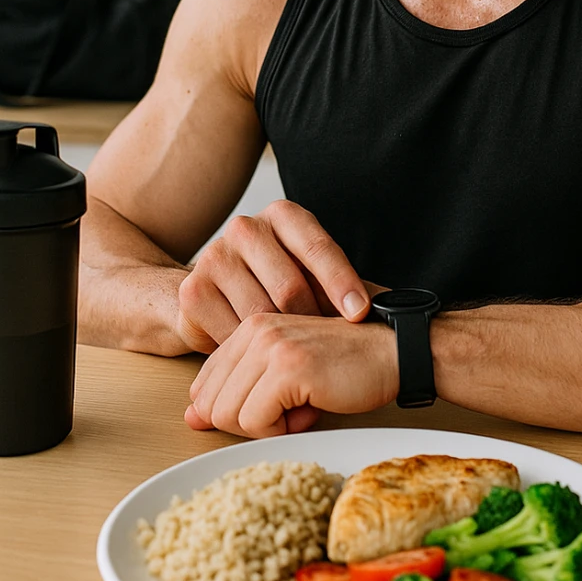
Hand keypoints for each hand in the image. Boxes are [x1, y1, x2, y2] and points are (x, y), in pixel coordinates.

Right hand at [176, 199, 376, 353]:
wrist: (214, 295)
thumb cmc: (277, 286)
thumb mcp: (311, 275)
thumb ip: (340, 284)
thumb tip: (387, 307)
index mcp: (283, 216)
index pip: (318, 248)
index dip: (342, 283)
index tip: (359, 313)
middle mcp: (246, 228)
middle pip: (290, 286)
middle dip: (312, 323)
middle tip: (325, 348)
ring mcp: (215, 257)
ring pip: (261, 314)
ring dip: (282, 345)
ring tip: (296, 360)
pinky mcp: (194, 291)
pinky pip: (232, 333)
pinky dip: (252, 355)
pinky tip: (263, 364)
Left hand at [183, 312, 399, 437]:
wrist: (397, 352)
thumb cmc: (348, 365)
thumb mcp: (283, 374)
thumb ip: (237, 389)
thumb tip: (192, 417)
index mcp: (249, 327)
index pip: (204, 385)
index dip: (236, 410)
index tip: (274, 405)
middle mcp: (253, 330)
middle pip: (210, 404)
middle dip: (249, 421)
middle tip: (290, 409)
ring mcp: (269, 346)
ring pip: (228, 415)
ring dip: (266, 427)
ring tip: (302, 408)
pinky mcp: (288, 367)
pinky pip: (255, 421)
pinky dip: (281, 430)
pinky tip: (310, 410)